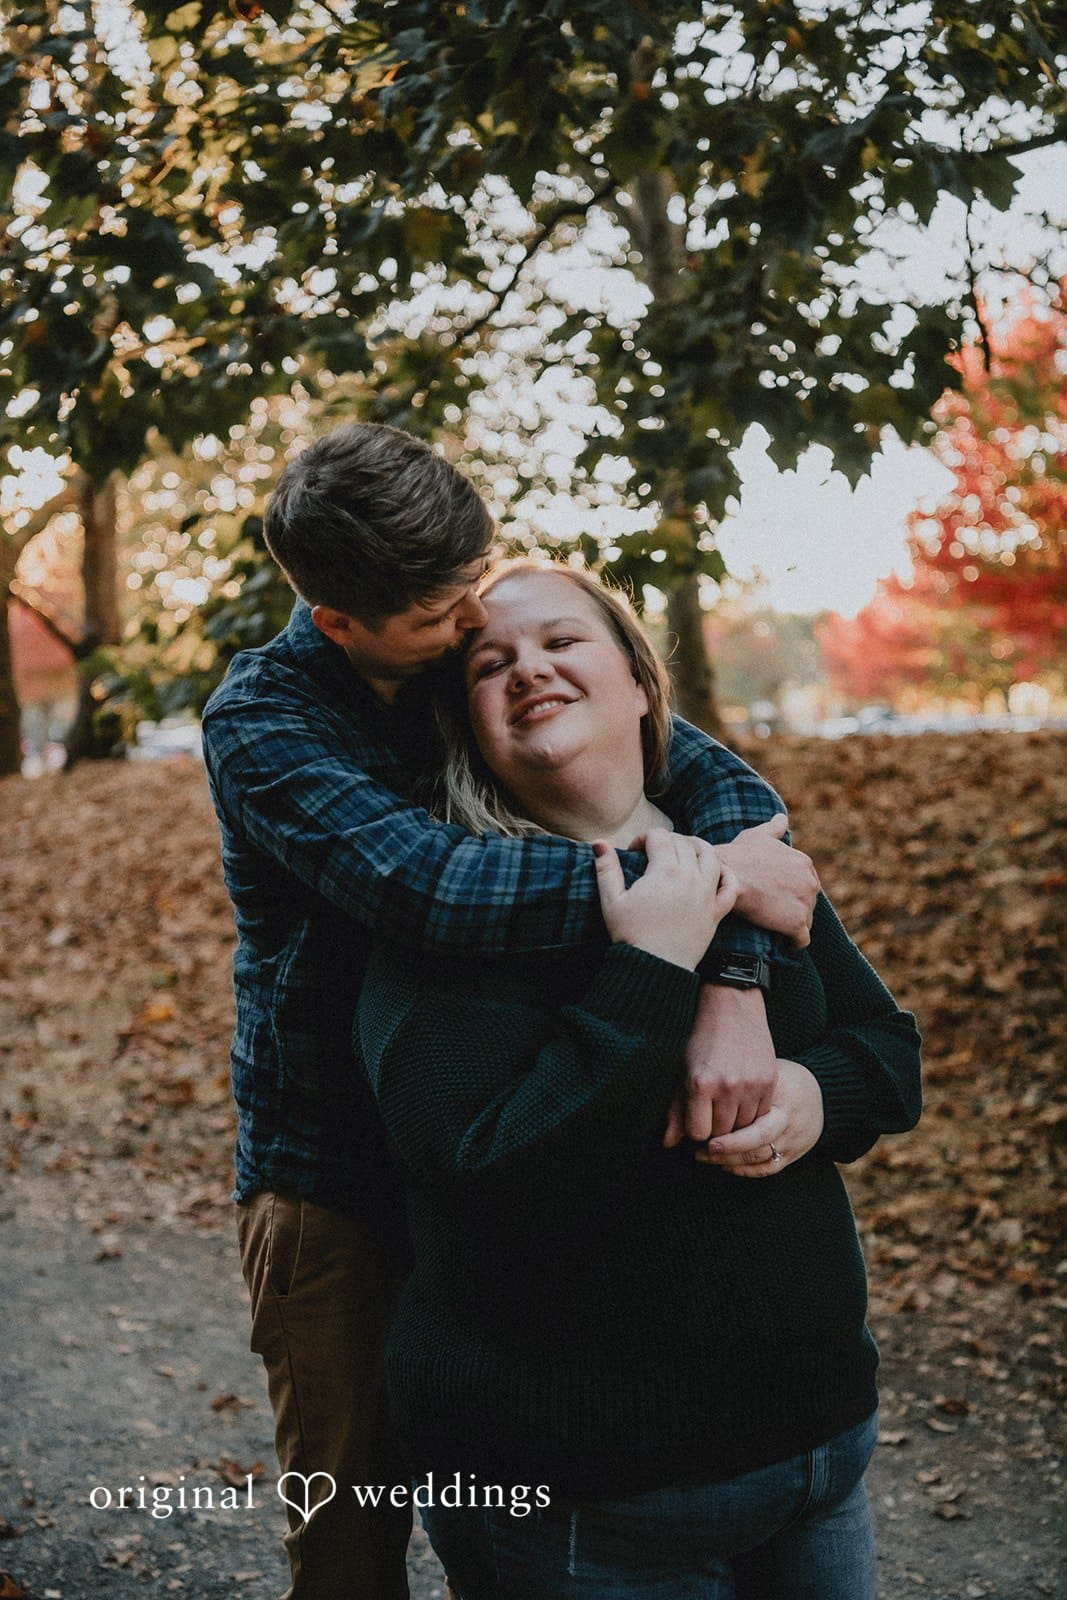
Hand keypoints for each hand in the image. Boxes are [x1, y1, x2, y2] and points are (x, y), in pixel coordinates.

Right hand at [593, 829, 737, 971]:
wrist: (655, 968)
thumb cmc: (631, 935)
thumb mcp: (611, 900)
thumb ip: (605, 868)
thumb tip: (598, 842)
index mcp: (664, 871)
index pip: (658, 837)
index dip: (643, 838)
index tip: (634, 851)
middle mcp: (690, 877)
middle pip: (683, 843)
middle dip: (666, 841)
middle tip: (653, 852)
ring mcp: (707, 894)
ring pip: (710, 856)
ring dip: (698, 846)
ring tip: (686, 849)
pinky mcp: (717, 911)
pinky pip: (730, 886)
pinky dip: (726, 873)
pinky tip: (716, 871)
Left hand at [663, 984, 776, 1144]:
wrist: (733, 1008)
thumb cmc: (702, 1041)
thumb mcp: (682, 1072)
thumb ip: (675, 1110)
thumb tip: (668, 1144)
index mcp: (700, 1084)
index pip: (698, 1133)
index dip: (695, 1131)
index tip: (696, 1122)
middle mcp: (727, 1086)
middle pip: (722, 1133)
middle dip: (715, 1128)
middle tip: (712, 1113)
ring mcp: (751, 1085)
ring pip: (744, 1127)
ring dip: (735, 1122)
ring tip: (727, 1104)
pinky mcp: (770, 1081)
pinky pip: (762, 1115)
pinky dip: (753, 1113)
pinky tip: (743, 1098)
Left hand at [694, 1058, 824, 1175]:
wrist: (818, 1087)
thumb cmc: (772, 1075)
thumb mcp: (749, 1069)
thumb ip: (717, 1086)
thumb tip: (683, 1102)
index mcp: (772, 1084)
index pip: (743, 1107)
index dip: (719, 1121)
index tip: (695, 1126)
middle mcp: (785, 1110)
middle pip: (755, 1135)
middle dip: (725, 1146)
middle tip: (699, 1149)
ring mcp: (793, 1132)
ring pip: (759, 1154)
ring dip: (729, 1160)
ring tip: (704, 1156)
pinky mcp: (795, 1150)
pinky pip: (768, 1167)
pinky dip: (744, 1170)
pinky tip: (725, 1165)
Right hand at [717, 815, 818, 947]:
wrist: (726, 877)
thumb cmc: (738, 856)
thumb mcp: (758, 835)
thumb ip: (774, 828)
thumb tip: (782, 818)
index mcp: (803, 862)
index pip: (804, 882)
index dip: (789, 890)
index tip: (774, 896)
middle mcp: (810, 882)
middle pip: (807, 902)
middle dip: (793, 907)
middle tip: (771, 913)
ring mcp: (806, 903)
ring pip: (805, 921)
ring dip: (791, 926)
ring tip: (773, 929)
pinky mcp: (797, 923)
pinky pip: (802, 940)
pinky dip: (793, 943)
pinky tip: (781, 943)